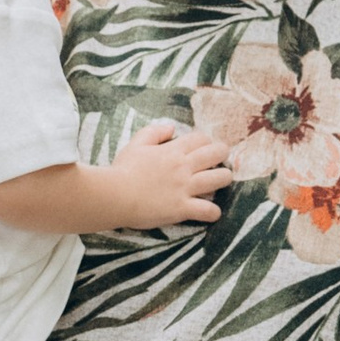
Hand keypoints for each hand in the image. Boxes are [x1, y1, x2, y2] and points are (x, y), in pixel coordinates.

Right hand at [105, 120, 229, 228]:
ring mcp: (185, 188)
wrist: (115, 196)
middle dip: (222, 154)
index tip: (204, 148)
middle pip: (217, 153)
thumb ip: (154, 132)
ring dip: (224, 179)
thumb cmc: (122, 170)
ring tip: (220, 182)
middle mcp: (183, 167)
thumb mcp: (135, 144)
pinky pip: (207, 210)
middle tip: (218, 161)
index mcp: (172, 151)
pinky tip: (211, 212)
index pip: (201, 139)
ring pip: (219, 179)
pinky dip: (213, 212)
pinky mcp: (182, 208)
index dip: (207, 142)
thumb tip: (171, 128)